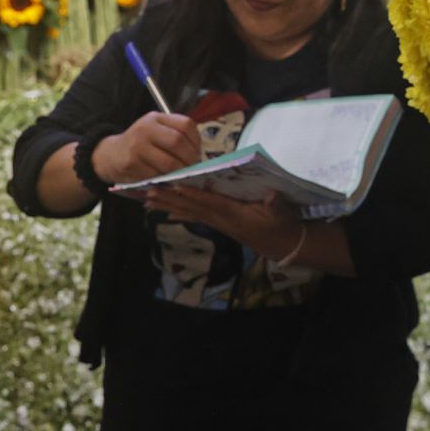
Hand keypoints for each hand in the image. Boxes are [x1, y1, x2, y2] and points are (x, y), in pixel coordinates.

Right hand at [93, 112, 201, 183]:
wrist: (110, 155)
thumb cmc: (140, 143)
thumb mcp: (155, 131)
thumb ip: (175, 136)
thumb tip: (199, 155)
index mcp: (156, 118)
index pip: (185, 124)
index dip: (196, 141)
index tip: (198, 152)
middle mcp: (145, 129)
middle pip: (177, 142)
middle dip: (190, 159)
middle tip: (193, 168)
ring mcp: (137, 146)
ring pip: (168, 163)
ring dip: (180, 173)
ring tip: (182, 176)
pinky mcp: (131, 164)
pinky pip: (157, 176)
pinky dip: (166, 181)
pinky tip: (167, 181)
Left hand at [145, 186, 303, 261]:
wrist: (282, 244)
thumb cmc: (281, 225)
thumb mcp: (281, 213)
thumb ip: (275, 204)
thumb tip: (272, 195)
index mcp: (234, 214)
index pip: (209, 203)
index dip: (192, 195)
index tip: (174, 187)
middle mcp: (221, 220)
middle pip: (191, 208)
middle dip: (169, 199)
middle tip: (147, 192)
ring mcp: (218, 222)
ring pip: (188, 212)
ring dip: (167, 205)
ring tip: (147, 200)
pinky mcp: (219, 223)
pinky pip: (194, 216)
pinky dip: (178, 211)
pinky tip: (165, 210)